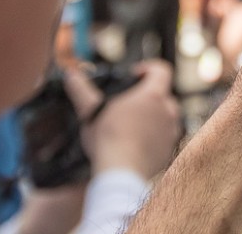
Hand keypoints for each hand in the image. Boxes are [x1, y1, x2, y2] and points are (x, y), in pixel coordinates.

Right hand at [64, 60, 180, 180]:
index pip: (161, 69)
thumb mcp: (91, 111)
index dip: (148, 68)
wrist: (121, 174)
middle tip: (127, 104)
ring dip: (151, 117)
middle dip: (147, 95)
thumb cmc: (108, 140)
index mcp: (154, 95)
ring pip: (165, 116)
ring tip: (130, 125)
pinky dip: (153, 136)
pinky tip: (134, 143)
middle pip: (162, 93)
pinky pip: (164, 136)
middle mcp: (168, 111)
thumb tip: (70, 75)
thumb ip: (81, 91)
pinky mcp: (169, 150)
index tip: (134, 75)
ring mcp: (171, 131)